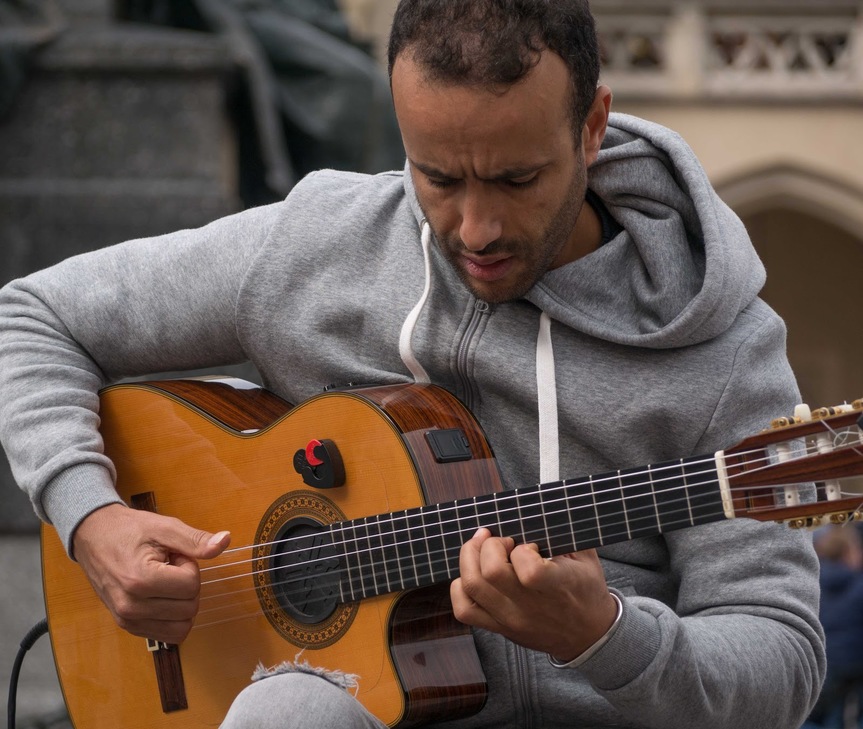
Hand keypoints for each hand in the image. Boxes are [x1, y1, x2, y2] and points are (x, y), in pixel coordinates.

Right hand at [72, 503, 230, 643]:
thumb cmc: (129, 530)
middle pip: (190, 607)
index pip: (191, 586)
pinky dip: (173, 617)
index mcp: (140, 580)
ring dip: (181, 603)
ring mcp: (128, 620)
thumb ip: (195, 539)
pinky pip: (168, 635)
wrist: (93, 537)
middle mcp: (131, 607)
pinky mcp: (128, 626)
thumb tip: (225, 541)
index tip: (173, 555)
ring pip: (182, 627)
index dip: (189, 566)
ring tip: (164, 580)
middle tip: (168, 566)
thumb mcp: (164, 527)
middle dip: (187, 584)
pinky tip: (160, 594)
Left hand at [450, 528, 617, 661]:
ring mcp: (512, 619)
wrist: (589, 636)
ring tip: (482, 550)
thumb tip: (539, 507)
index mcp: (557, 586)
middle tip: (501, 541)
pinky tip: (474, 574)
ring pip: (471, 586)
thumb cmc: (586, 591)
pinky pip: (464, 610)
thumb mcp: (586, 557)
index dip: (522, 550)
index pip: (529, 571)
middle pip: (490, 572)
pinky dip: (460, 588)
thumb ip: (564, 533)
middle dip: (489, 545)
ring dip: (470, 558)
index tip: (528, 545)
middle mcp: (530, 606)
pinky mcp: (499, 628)